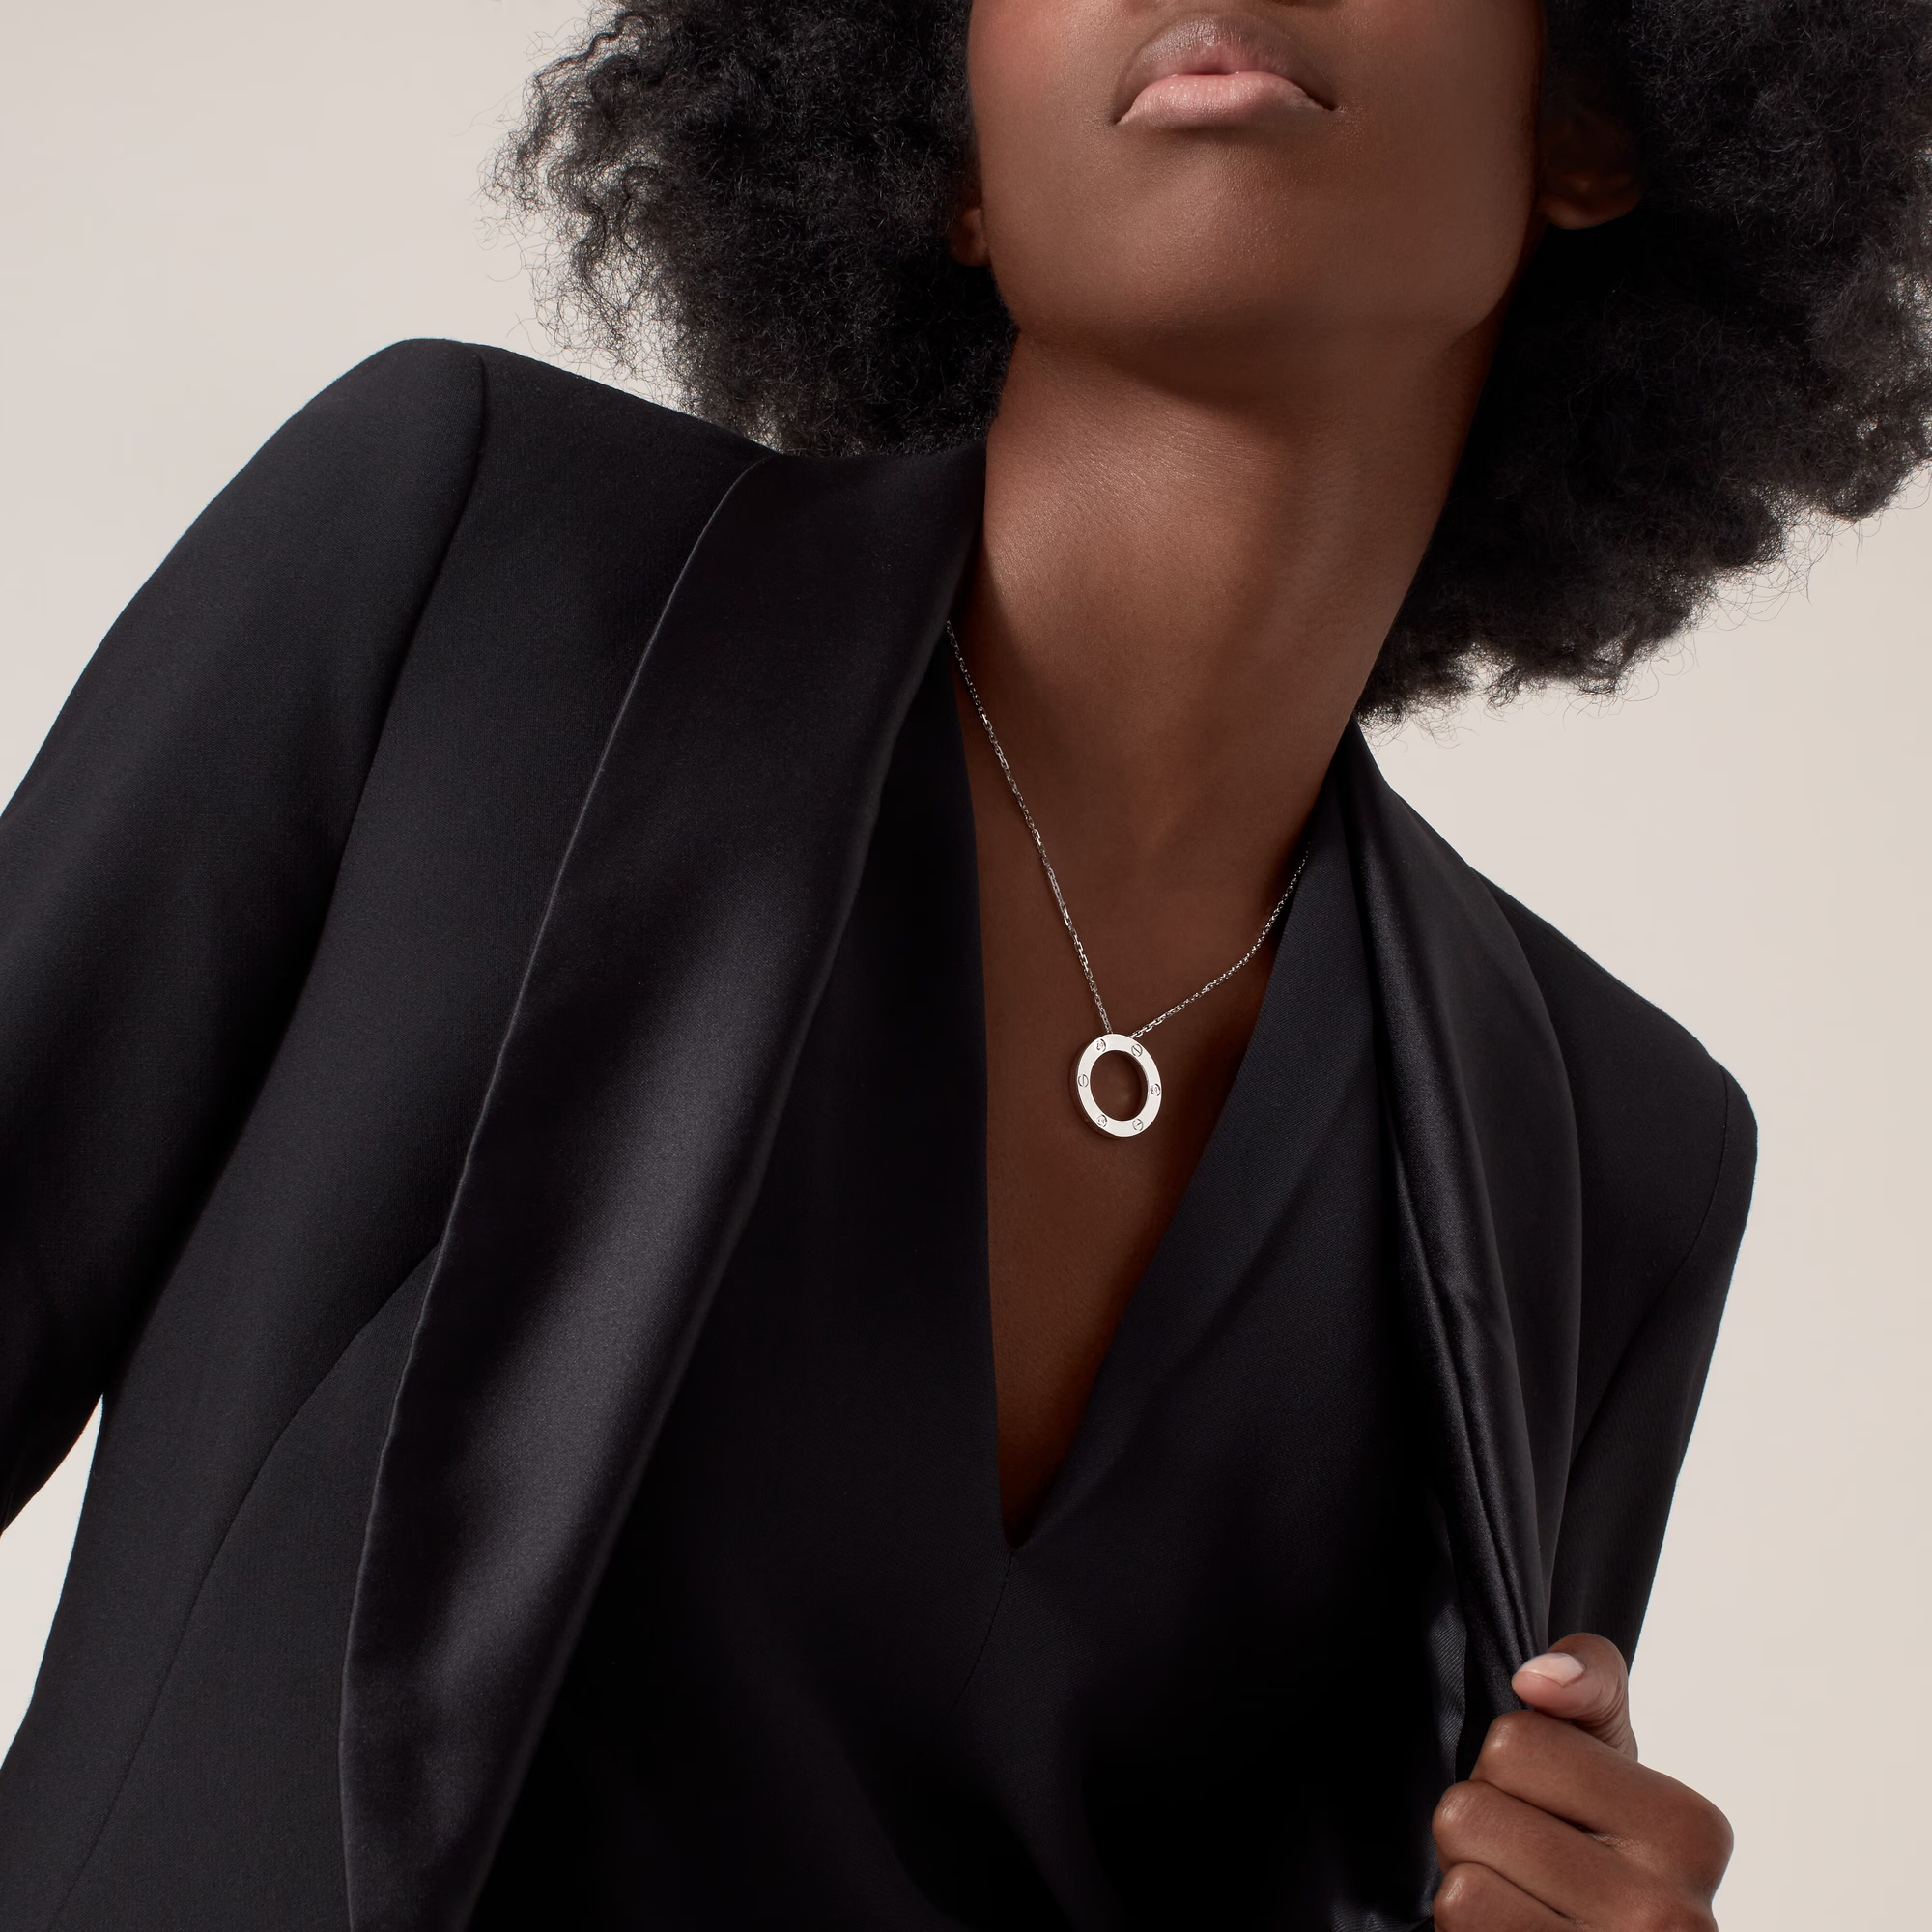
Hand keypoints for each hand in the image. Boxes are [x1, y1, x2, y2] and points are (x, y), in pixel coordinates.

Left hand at [1431, 1632, 1732, 1929]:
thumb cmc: (1610, 1854)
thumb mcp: (1611, 1758)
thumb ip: (1590, 1683)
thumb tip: (1540, 1677)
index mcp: (1689, 1830)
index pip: (1514, 1742)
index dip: (1508, 1770)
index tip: (1555, 1812)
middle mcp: (1669, 1912)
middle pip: (1472, 1812)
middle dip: (1481, 1832)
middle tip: (1530, 1865)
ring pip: (1459, 1885)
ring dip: (1471, 1888)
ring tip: (1523, 1904)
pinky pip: (1461, 1930)